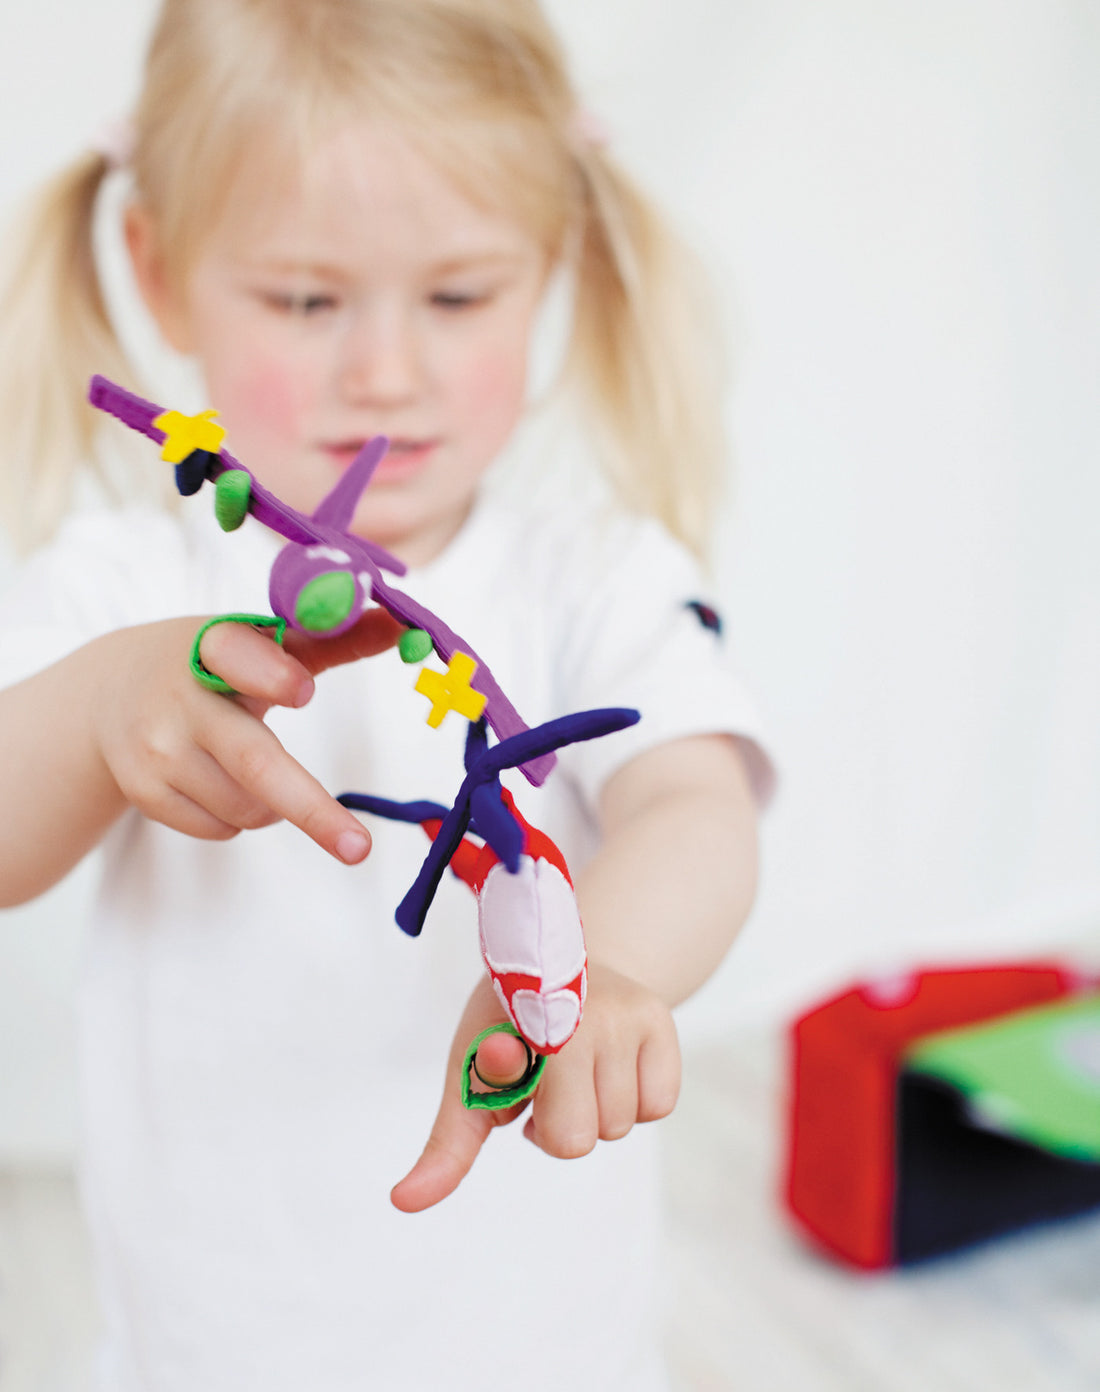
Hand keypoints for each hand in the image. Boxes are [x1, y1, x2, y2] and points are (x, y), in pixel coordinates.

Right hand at [88, 609, 401, 861]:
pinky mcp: (143, 792)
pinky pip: (221, 828)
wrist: (109, 690)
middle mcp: (180, 699)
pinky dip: (239, 817)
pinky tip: (219, 781)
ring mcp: (157, 750)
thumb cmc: (211, 662)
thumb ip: (332, 638)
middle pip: (254, 763)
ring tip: (256, 767)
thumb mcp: (259, 640)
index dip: (273, 675)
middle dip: (313, 810)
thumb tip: (404, 625)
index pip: (241, 657)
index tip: (304, 690)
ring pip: (247, 807)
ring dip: (276, 804)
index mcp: (214, 646)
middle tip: (359, 849)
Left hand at [390, 964, 680, 1212]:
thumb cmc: (507, 1026)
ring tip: (573, 1074)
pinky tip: (608, 1071)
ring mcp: (628, 1015)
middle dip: (556, 1128)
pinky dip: (635, 1102)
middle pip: (580, 1140)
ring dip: (594, 1115)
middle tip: (543, 1085)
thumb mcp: (470, 1076)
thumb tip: (404, 1202)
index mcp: (528, 1022)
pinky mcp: (661, 1019)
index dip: (514, 1094)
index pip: (543, 1117)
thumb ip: (447, 1144)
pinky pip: (658, 1104)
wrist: (563, 958)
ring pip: (620, 1125)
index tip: (502, 1049)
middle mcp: (585, 1014)